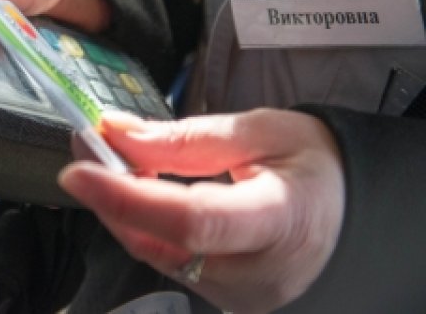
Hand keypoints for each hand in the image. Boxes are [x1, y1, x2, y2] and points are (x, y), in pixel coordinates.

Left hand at [58, 109, 344, 313]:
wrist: (351, 216)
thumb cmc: (314, 168)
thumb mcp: (263, 132)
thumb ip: (188, 138)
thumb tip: (117, 134)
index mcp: (282, 221)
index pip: (194, 221)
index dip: (129, 197)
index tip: (78, 170)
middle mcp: (259, 273)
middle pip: (163, 243)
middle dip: (110, 195)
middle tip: (83, 145)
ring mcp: (240, 295)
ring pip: (156, 255)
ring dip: (118, 207)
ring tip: (100, 158)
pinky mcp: (222, 298)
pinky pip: (166, 261)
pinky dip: (138, 223)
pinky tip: (127, 188)